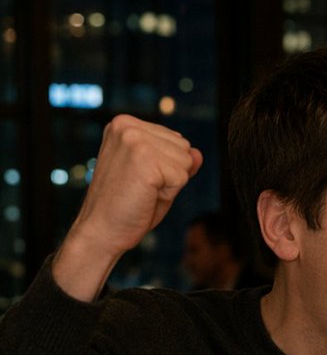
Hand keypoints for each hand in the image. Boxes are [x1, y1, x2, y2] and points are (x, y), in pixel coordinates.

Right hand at [53, 115, 202, 299]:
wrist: (101, 230)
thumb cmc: (127, 206)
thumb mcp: (157, 177)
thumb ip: (177, 161)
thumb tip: (198, 152)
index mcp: (125, 124)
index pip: (176, 140)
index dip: (167, 167)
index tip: (139, 178)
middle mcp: (127, 125)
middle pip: (184, 147)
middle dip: (171, 173)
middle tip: (141, 187)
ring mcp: (134, 139)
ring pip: (186, 161)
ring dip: (170, 183)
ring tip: (142, 190)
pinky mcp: (144, 158)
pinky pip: (182, 177)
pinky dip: (170, 193)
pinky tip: (144, 196)